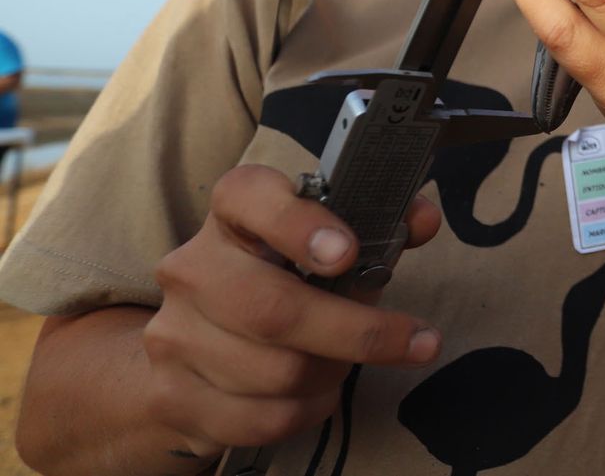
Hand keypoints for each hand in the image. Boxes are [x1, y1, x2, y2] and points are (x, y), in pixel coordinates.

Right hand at [144, 165, 441, 455]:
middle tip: (415, 340)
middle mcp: (191, 268)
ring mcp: (173, 334)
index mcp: (232, 215)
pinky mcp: (171, 394)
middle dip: (356, 331)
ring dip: (334, 373)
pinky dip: (308, 410)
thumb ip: (380, 228)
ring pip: (278, 372)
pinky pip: (262, 418)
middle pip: (273, 309)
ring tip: (346, 361)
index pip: (248, 197)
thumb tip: (422, 220)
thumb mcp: (329, 245)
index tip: (347, 253)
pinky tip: (317, 393)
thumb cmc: (283, 281)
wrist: (194, 345)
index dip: (298, 223)